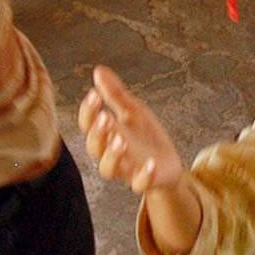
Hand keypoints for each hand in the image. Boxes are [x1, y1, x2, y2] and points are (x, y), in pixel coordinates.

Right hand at [78, 65, 185, 195]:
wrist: (167, 166)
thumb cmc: (144, 138)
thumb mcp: (132, 111)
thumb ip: (115, 94)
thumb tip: (98, 70)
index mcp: (107, 134)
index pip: (88, 124)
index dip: (88, 111)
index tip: (94, 95)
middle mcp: (111, 153)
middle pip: (94, 147)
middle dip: (97, 132)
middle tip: (105, 117)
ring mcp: (126, 169)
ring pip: (108, 168)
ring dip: (113, 154)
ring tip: (121, 139)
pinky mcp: (144, 181)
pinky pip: (139, 184)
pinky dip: (144, 176)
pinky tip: (151, 163)